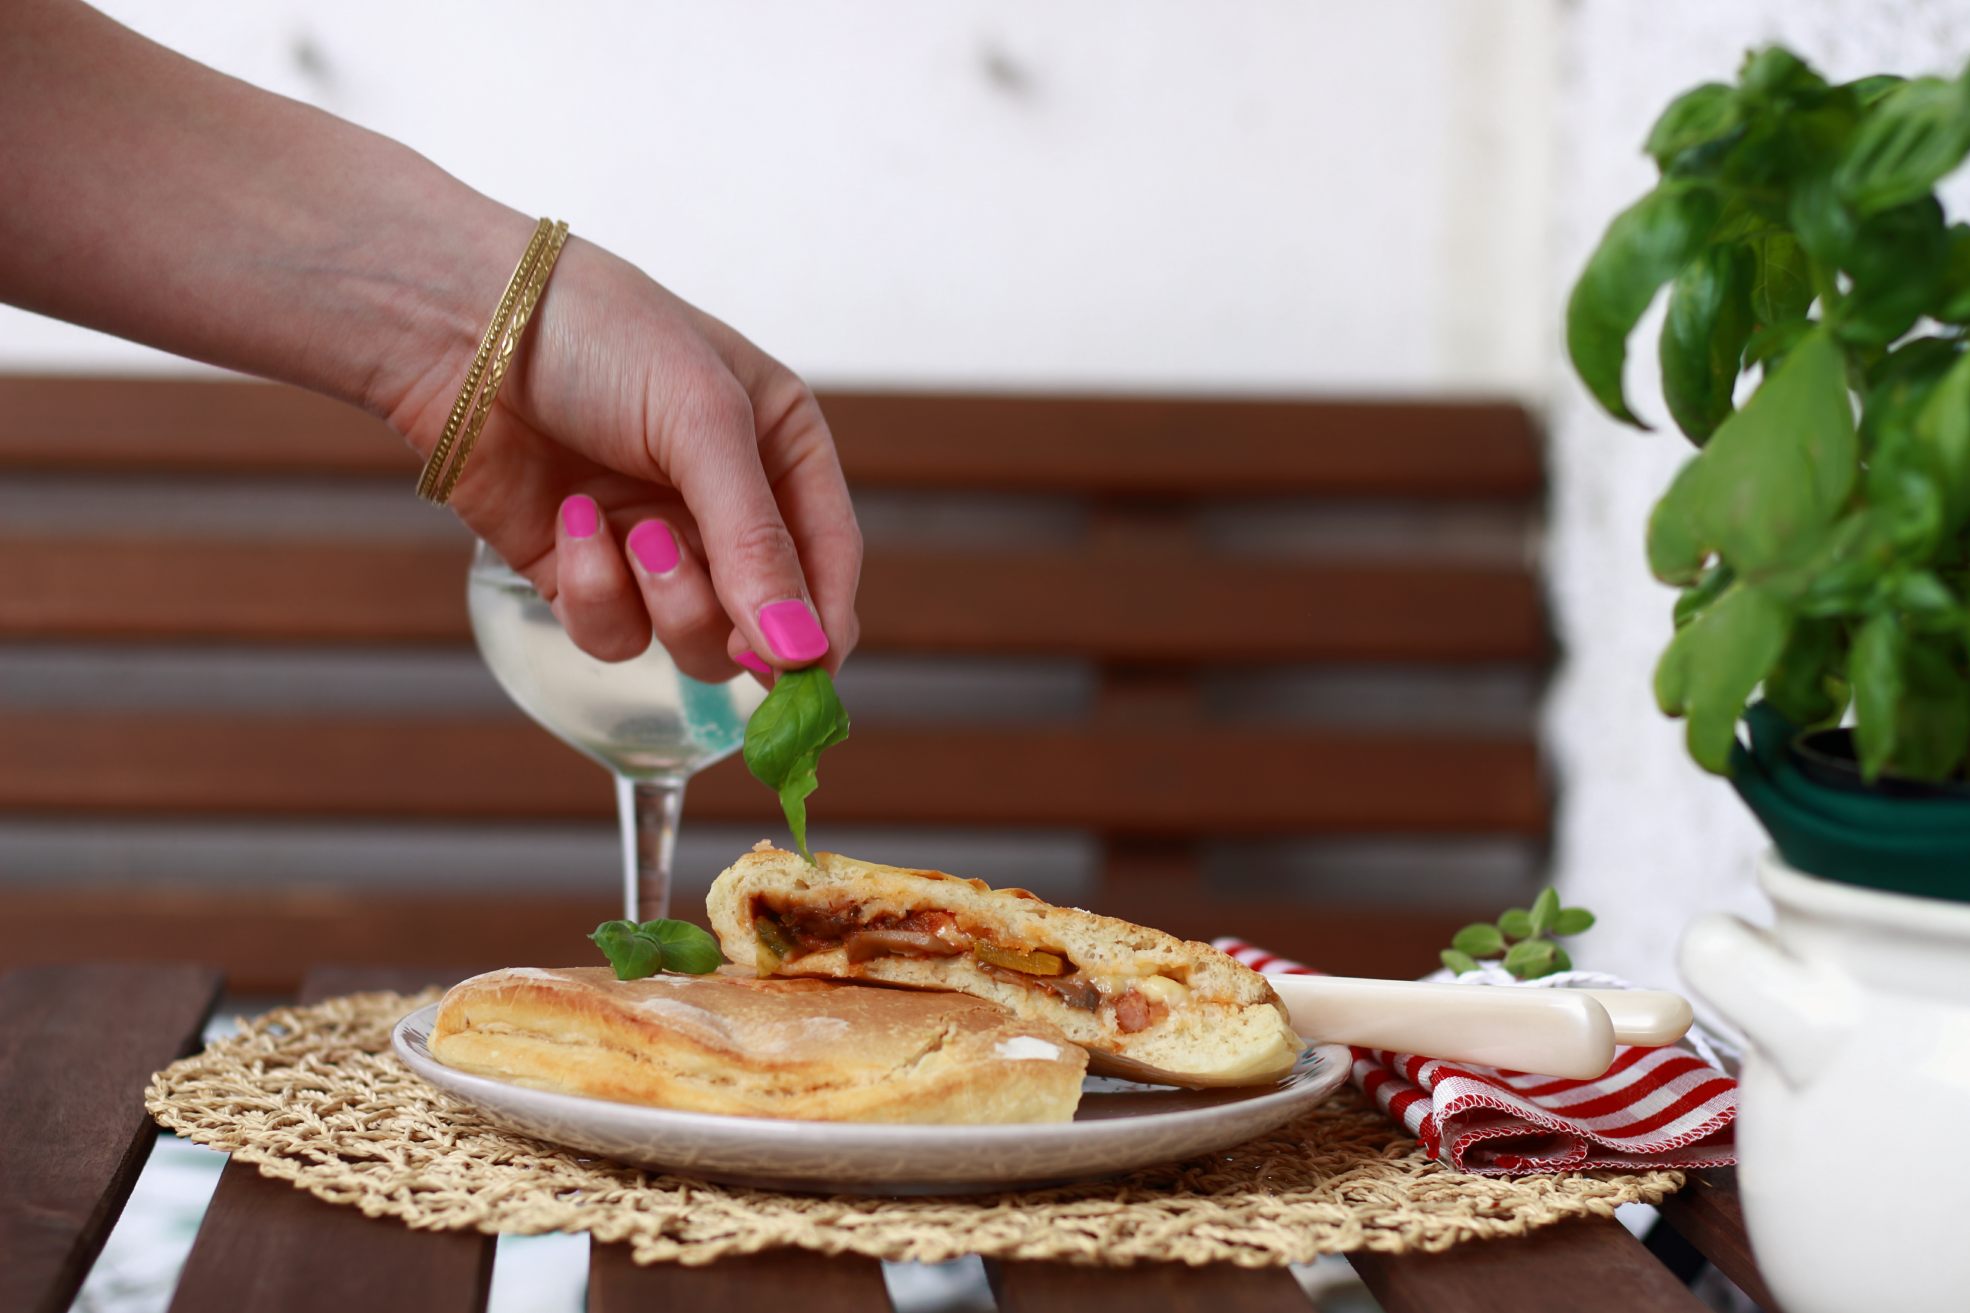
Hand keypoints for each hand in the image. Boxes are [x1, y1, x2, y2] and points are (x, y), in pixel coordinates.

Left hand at [387, 225, 861, 680]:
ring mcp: (653, 542)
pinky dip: (597, 592)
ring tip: (632, 534)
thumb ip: (756, 543)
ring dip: (668, 601)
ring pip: (693, 639)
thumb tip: (802, 655)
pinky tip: (572, 522)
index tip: (808, 671)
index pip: (828, 557)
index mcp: (779, 449)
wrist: (459, 321)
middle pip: (766, 619)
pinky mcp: (582, 572)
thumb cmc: (599, 337)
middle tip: (725, 627)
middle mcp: (724, 504)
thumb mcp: (702, 424)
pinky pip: (615, 632)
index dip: (822, 619)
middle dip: (738, 621)